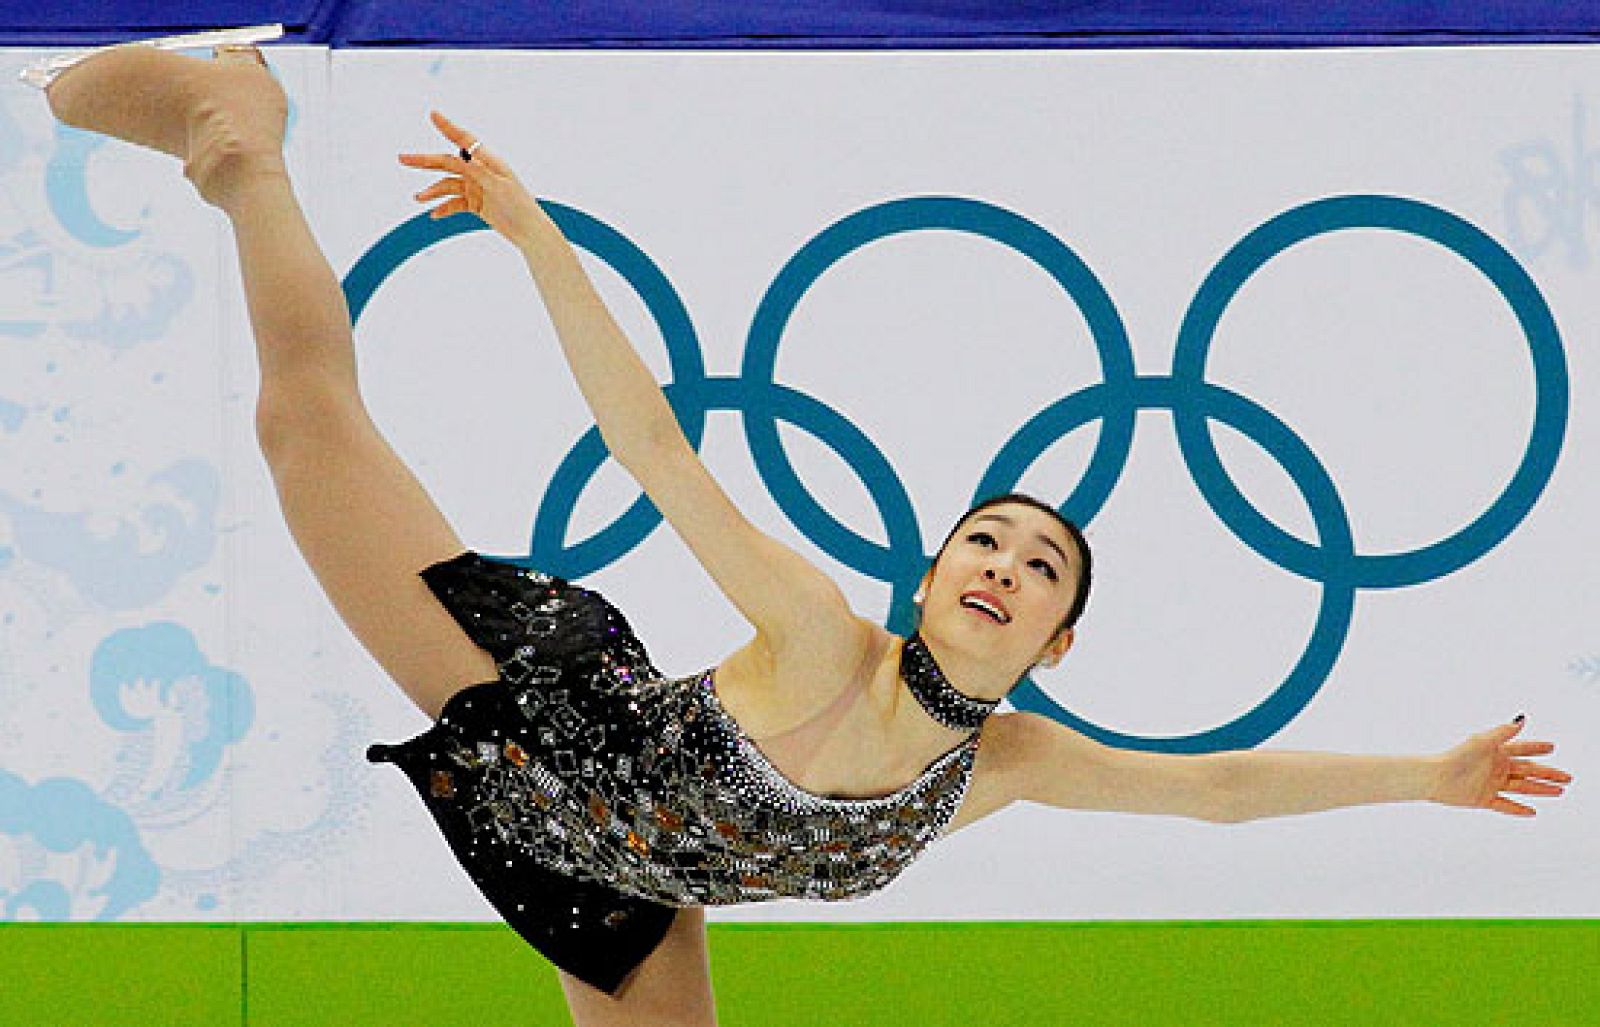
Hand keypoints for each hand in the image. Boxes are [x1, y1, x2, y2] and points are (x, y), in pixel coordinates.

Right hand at [398, 111, 549, 243]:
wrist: (529, 232)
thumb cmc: (520, 206)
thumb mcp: (498, 187)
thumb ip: (479, 171)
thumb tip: (462, 155)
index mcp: (489, 161)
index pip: (465, 141)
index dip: (448, 127)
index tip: (433, 114)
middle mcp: (480, 171)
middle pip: (448, 162)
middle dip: (425, 161)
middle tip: (403, 158)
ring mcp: (476, 187)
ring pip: (448, 184)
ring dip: (433, 191)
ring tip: (419, 198)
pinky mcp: (475, 204)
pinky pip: (454, 203)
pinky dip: (444, 208)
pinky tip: (433, 214)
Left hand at [1429, 718, 1571, 815]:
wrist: (1436, 777)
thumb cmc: (1456, 756)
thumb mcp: (1482, 741)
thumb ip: (1503, 732)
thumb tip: (1522, 718)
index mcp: (1495, 752)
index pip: (1522, 749)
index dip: (1537, 747)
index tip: (1552, 747)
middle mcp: (1496, 768)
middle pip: (1528, 771)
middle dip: (1548, 773)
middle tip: (1567, 777)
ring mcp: (1491, 784)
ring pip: (1522, 788)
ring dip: (1540, 790)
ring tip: (1559, 792)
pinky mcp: (1484, 799)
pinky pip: (1505, 805)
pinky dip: (1518, 809)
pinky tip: (1532, 812)